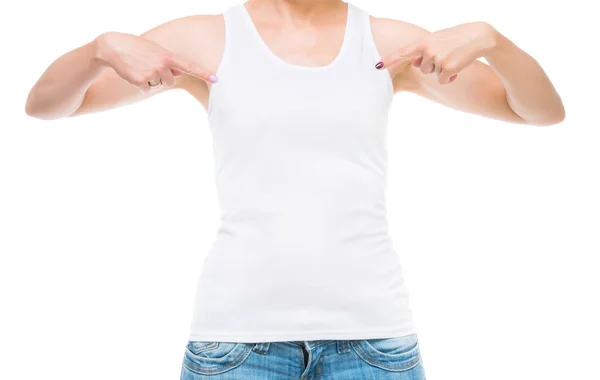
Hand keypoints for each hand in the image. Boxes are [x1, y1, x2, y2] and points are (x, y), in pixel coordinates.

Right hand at [94, 31, 217, 91]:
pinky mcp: (141, 81)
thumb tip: (179, 73)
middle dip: (162, 76)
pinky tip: (134, 73)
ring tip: (141, 67)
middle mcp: (162, 65)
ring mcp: (152, 74)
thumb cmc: (139, 48)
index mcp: (168, 56)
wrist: (114, 47)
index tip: (216, 79)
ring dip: (151, 79)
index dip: (204, 73)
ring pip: (158, 85)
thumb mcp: (156, 51)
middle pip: (170, 81)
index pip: (190, 66)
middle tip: (149, 65)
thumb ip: (169, 62)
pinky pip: (147, 89)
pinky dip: (141, 84)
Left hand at [376, 22, 497, 84]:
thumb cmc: (456, 38)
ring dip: (442, 71)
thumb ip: (423, 50)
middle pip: (422, 69)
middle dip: (433, 66)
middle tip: (446, 55)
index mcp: (423, 42)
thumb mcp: (437, 40)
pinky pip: (443, 80)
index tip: (376, 67)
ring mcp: (437, 59)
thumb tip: (414, 64)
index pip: (402, 53)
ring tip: (453, 58)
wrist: (479, 37)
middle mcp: (428, 50)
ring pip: (433, 75)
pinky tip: (458, 68)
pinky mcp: (448, 68)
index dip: (389, 60)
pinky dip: (450, 78)